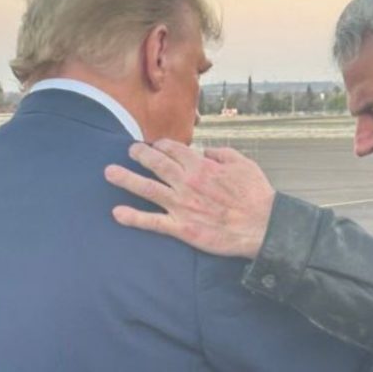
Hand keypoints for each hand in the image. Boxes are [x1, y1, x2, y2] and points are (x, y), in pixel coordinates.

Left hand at [104, 139, 274, 258]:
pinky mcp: (182, 227)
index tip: (155, 145)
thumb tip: (205, 151)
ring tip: (110, 172)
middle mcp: (187, 182)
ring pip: (147, 188)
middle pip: (156, 164)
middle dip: (140, 154)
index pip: (174, 150)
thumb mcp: (243, 163)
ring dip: (126, 179)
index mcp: (201, 166)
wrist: (261, 225)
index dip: (161, 145)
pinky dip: (134, 217)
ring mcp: (181, 205)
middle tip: (130, 150)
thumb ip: (221, 153)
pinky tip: (117, 213)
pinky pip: (153, 222)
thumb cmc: (255, 194)